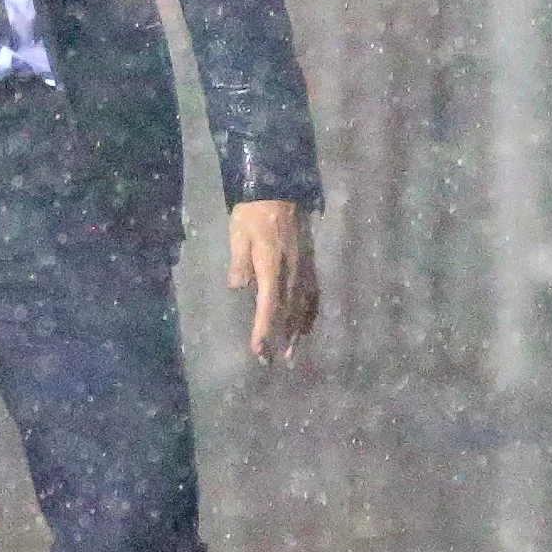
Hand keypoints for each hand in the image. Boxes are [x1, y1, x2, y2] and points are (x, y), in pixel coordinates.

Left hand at [225, 199, 317, 364]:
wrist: (279, 188)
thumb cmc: (253, 211)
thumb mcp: (238, 232)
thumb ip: (239, 260)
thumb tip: (237, 286)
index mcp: (272, 265)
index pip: (269, 304)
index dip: (264, 329)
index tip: (258, 351)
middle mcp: (292, 271)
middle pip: (287, 312)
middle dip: (278, 338)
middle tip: (270, 363)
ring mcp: (304, 268)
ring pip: (302, 307)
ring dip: (296, 332)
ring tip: (291, 354)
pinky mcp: (309, 264)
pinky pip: (313, 295)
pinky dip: (310, 314)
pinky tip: (306, 327)